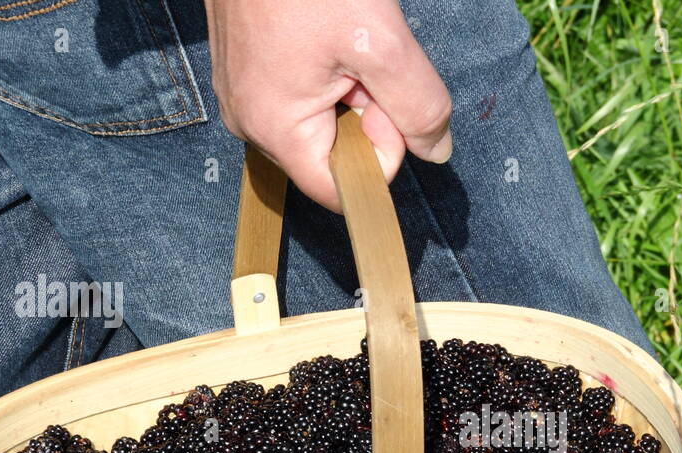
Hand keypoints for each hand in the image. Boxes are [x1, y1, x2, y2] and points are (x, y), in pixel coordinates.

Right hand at [204, 0, 452, 212]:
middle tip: (362, 56)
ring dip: (348, 89)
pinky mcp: (245, 69)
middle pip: (332, 155)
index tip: (381, 94)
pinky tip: (324, 32)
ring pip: (321, 121)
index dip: (381, 153)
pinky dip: (327, 71)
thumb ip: (418, 105)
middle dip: (365, 115)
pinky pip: (301, 94)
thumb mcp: (380, 42)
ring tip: (339, 37)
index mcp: (274, 129)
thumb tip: (437, 151)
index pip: (342, 190)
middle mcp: (249, 122)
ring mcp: (243, 95)